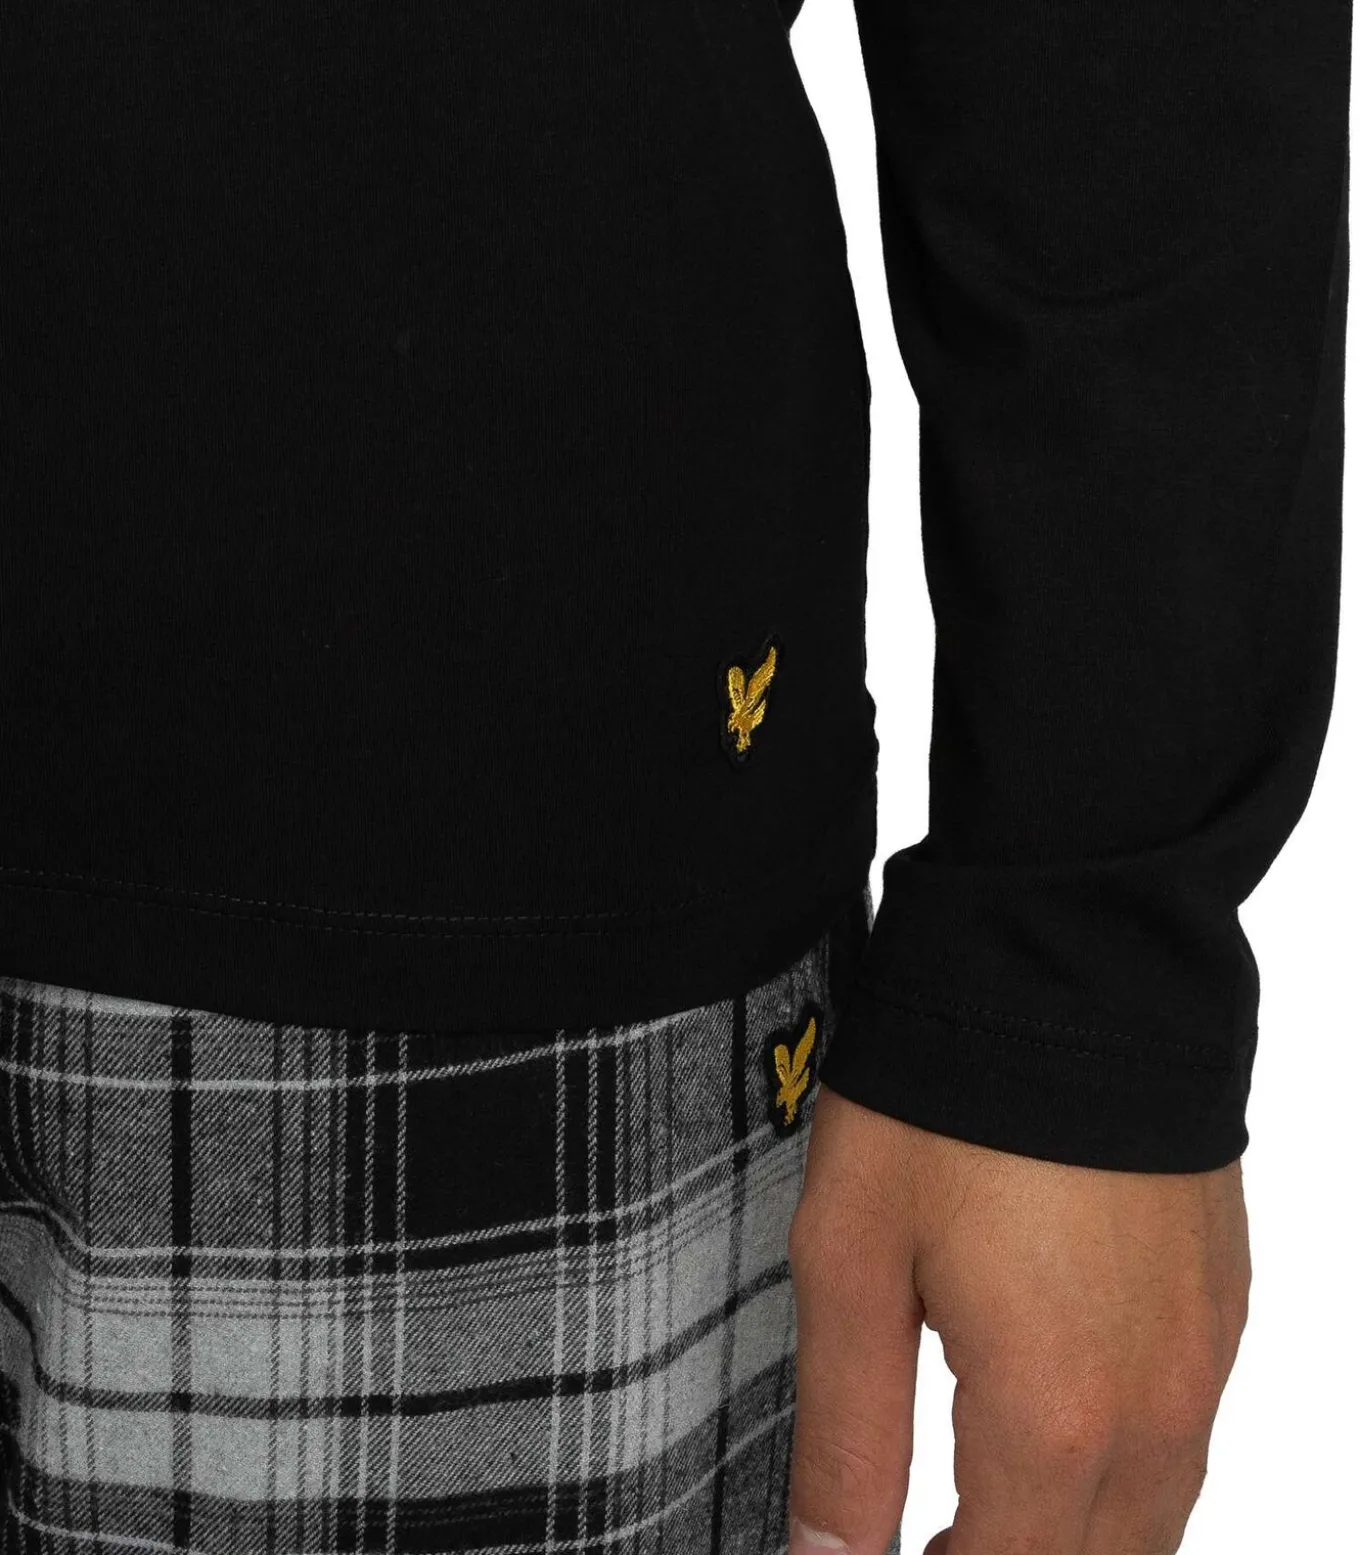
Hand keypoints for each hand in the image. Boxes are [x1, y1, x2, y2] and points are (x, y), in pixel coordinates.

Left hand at [787, 1086, 1249, 1554]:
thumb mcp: (852, 1260)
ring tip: (974, 1503)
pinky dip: (1123, 1469)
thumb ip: (847, 1432)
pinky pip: (1185, 1432)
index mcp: (1056, 1413)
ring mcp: (1205, 1351)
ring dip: (1069, 1534)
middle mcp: (1156, 1404)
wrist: (1067, 964)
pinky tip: (1053, 1419)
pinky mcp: (1221, 1298)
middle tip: (920, 1541)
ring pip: (1153, 1518)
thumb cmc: (945, 1102)